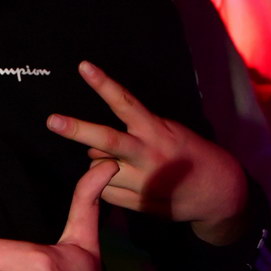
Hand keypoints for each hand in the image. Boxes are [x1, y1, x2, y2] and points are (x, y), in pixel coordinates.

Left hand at [47, 61, 247, 245]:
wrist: (217, 193)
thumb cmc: (187, 153)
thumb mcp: (167, 131)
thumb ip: (133, 133)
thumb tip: (95, 147)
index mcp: (155, 130)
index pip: (125, 103)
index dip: (103, 84)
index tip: (84, 67)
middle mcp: (147, 155)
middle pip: (106, 140)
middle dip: (77, 130)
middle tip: (52, 120)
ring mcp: (142, 181)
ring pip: (98, 168)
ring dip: (98, 162)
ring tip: (119, 161)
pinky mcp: (137, 203)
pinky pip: (104, 190)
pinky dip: (105, 183)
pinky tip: (124, 180)